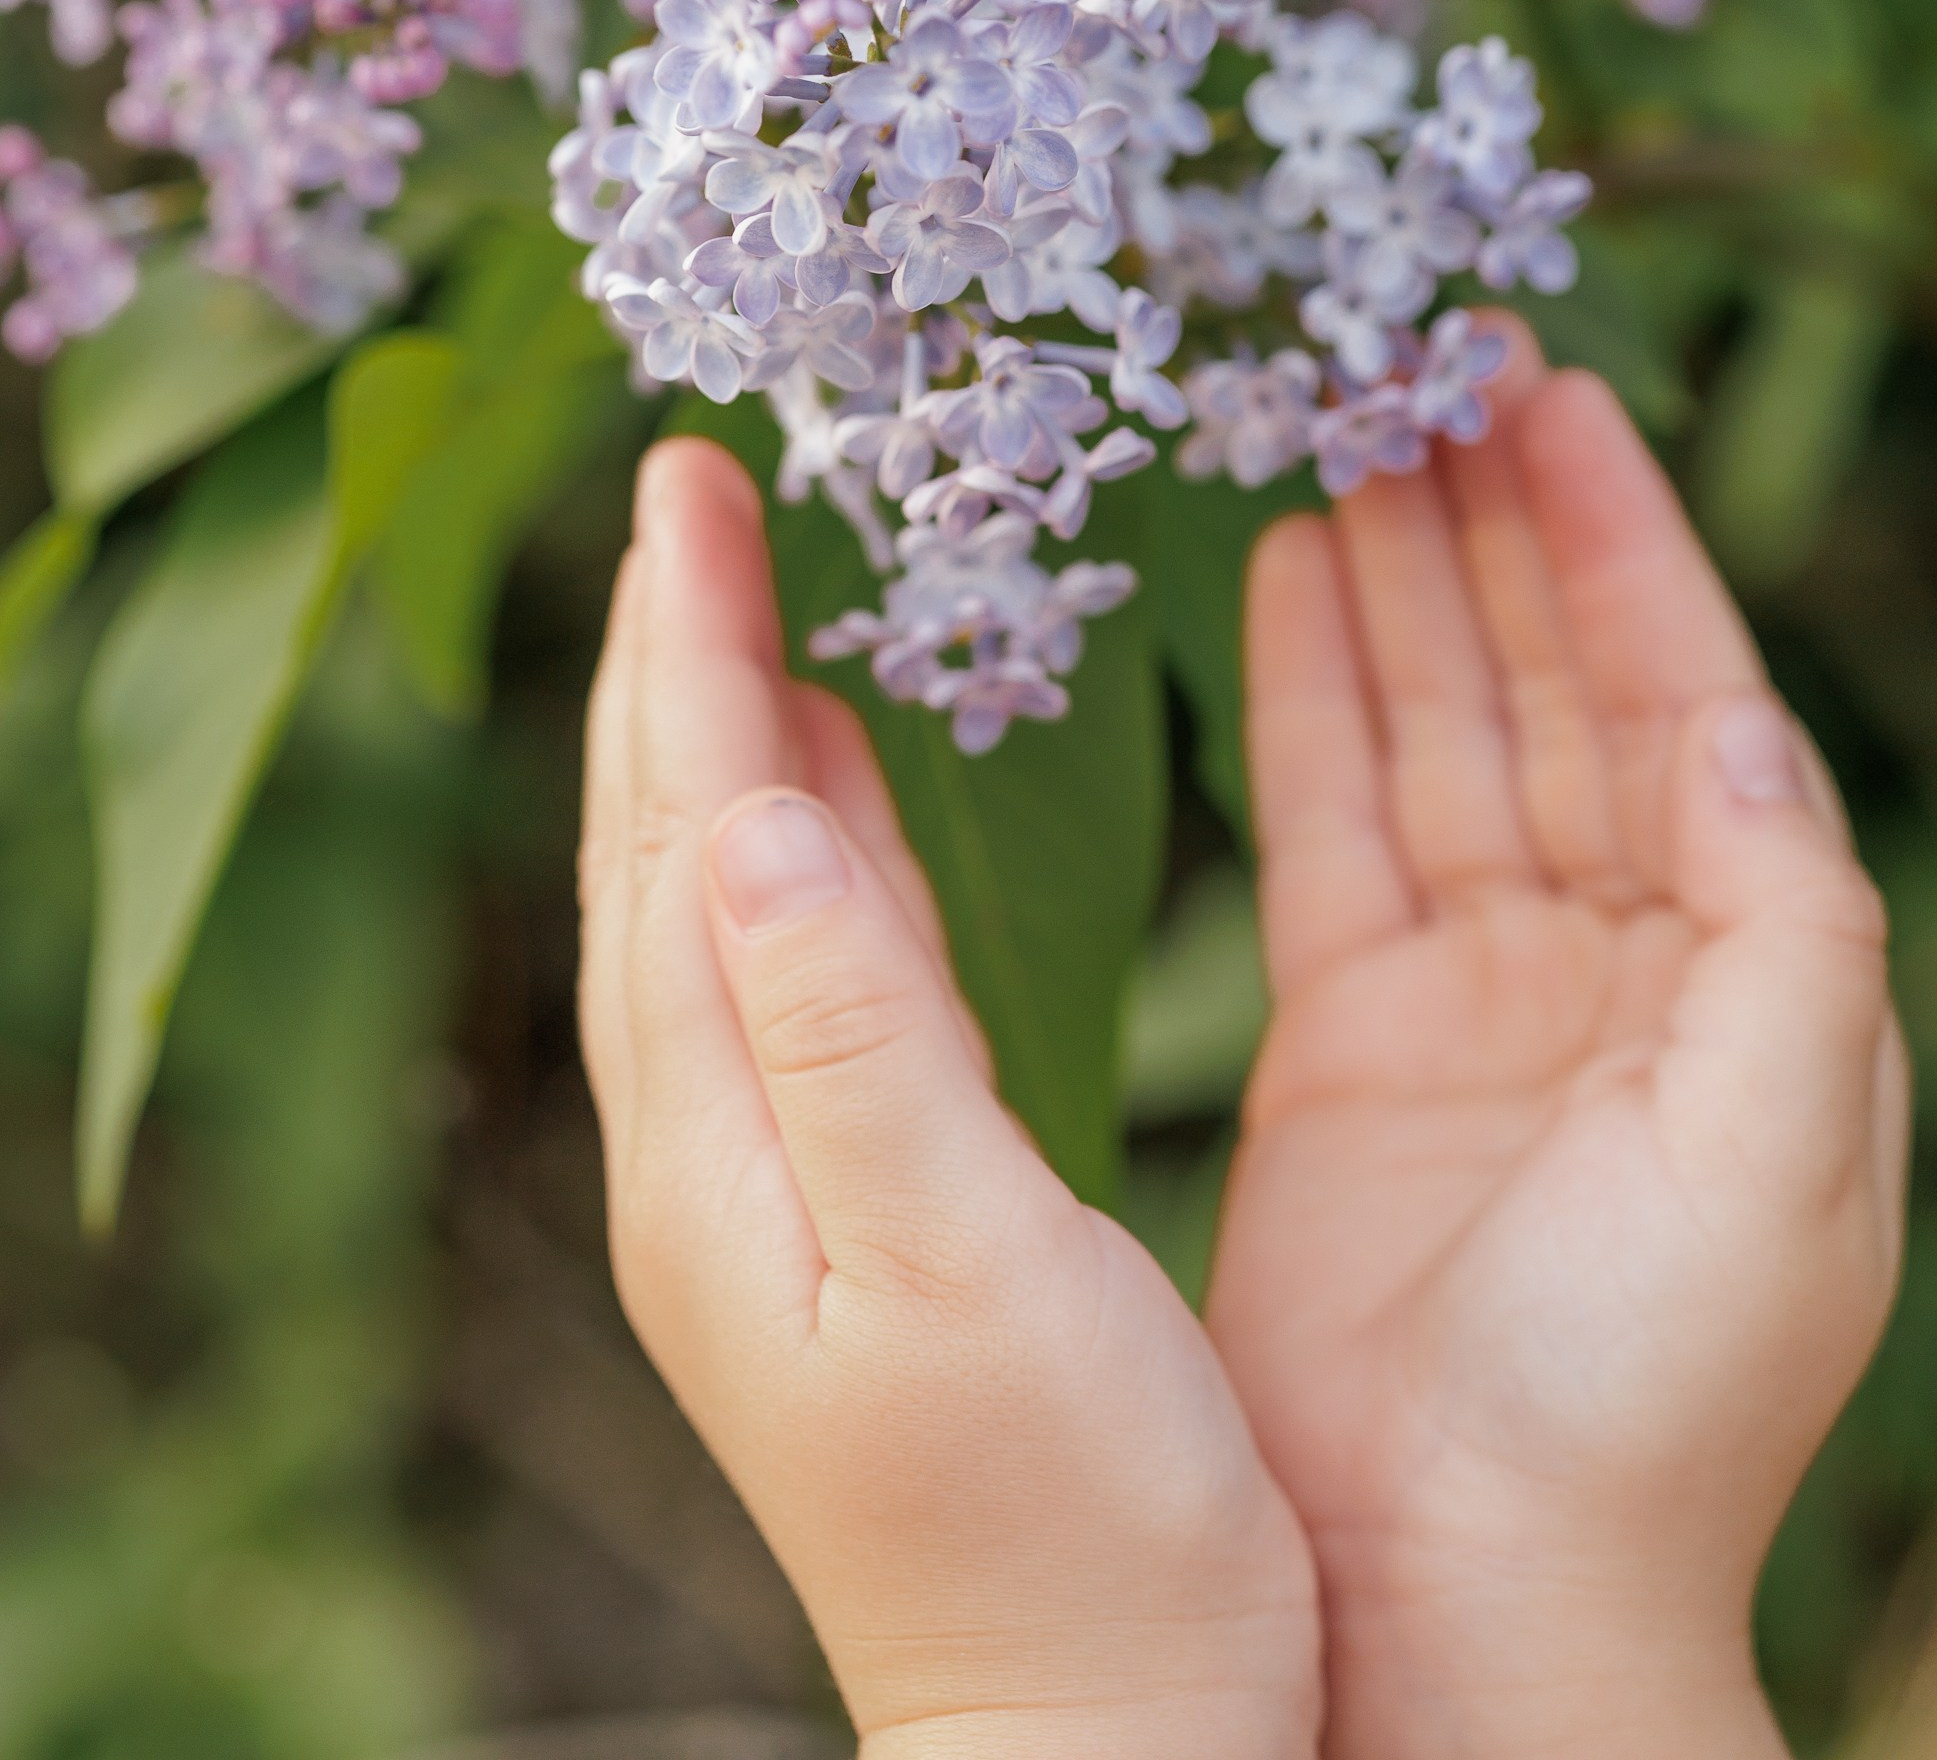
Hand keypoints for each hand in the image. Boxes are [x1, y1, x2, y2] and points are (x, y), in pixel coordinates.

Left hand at [579, 436, 1321, 1759]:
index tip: (691, 475)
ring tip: (735, 599)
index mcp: (730, 1146)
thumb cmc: (1076, 1540)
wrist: (1105, 1748)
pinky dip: (789, 845)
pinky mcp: (840, 1210)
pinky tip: (823, 799)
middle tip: (690, 487)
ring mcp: (766, 1185)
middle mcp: (713, 1152)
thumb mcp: (972, 1279)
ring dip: (711, 733)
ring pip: (711, 899)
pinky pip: (784, 969)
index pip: (685, 831)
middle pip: (661, 846)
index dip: (686, 641)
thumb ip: (862, 1038)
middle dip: (668, 653)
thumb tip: (758, 811)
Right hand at [1206, 323, 1906, 1759]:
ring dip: (1393, 579)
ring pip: (1436, 728)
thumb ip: (1781, 916)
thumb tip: (1727, 715)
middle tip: (1415, 361)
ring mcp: (1478, 990)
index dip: (1621, 540)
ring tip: (1335, 426)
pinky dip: (1307, 694)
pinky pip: (1331, 819)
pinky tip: (1278, 574)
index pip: (1683, 699)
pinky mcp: (1349, 1036)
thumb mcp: (1783, 1147)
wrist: (1467, 1597)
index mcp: (1746, 975)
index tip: (1549, 389)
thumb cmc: (1654, 1399)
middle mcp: (1618, 960)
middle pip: (1552, 685)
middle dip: (1491, 523)